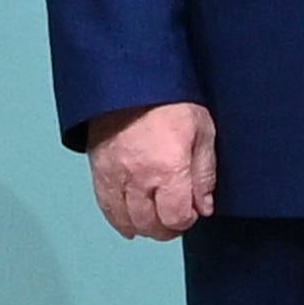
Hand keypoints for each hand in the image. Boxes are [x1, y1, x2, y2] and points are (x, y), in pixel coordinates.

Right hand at [82, 102, 216, 239]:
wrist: (132, 77)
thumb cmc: (169, 98)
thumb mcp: (202, 130)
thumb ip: (204, 172)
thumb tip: (203, 205)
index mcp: (169, 168)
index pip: (176, 217)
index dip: (186, 220)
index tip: (191, 211)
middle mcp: (140, 176)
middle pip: (151, 224)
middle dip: (166, 227)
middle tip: (175, 217)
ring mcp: (116, 174)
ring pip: (127, 219)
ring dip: (143, 225)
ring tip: (154, 219)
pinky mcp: (99, 169)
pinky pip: (105, 206)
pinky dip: (117, 218)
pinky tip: (128, 221)